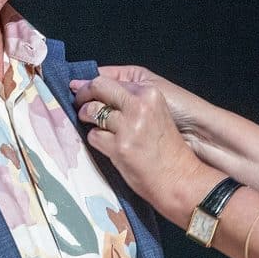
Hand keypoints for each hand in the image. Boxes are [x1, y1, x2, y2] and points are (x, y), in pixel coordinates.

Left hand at [72, 74, 218, 226]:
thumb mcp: (155, 114)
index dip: (93, 85)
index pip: (110, 80)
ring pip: (91, 111)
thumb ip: (132, 100)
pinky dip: (95, 140)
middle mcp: (139, 106)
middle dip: (83, 94)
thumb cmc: (167, 148)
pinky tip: (105, 144)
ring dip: (86, 118)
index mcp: (149, 94)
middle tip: (78, 102)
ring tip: (91, 124)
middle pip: (98, 87)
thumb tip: (97, 89)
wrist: (179, 177)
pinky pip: (93, 136)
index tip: (84, 90)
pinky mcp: (119, 147)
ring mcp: (128, 126)